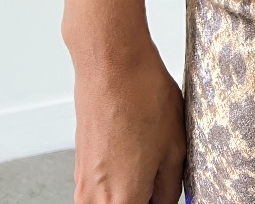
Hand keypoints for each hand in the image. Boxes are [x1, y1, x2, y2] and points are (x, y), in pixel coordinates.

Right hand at [70, 33, 185, 203]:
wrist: (111, 64)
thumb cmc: (142, 97)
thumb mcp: (175, 147)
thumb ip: (171, 189)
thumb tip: (169, 203)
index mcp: (123, 201)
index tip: (165, 193)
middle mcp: (95, 200)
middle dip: (145, 199)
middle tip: (161, 181)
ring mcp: (82, 185)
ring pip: (111, 202)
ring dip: (131, 193)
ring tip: (150, 162)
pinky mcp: (78, 168)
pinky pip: (99, 190)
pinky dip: (117, 181)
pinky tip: (134, 152)